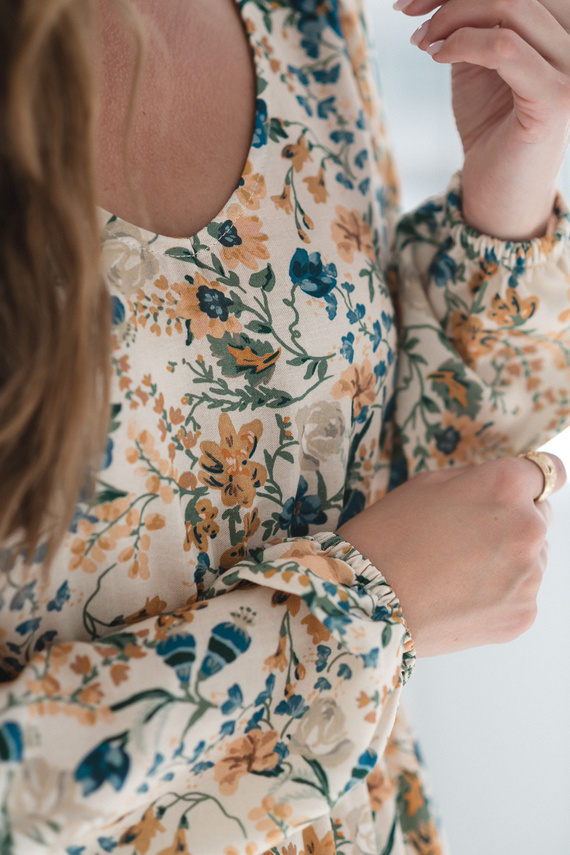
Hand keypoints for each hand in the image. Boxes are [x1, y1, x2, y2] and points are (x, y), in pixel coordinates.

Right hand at [337, 454, 565, 656]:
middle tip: (466, 538)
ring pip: (532, 558)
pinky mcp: (523, 613)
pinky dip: (498, 594)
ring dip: (507, 559)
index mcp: (505, 487)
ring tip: (456, 572)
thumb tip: (504, 485)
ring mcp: (529, 575)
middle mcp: (528, 527)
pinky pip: (520, 594)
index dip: (530, 480)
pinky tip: (459, 595)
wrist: (367, 600)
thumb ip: (476, 478)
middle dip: (513, 521)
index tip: (521, 491)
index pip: (549, 471)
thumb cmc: (387, 536)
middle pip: (540, 516)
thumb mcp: (426, 484)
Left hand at [396, 0, 569, 238]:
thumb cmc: (490, 131)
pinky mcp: (556, 98)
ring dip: (453, 19)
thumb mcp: (478, 64)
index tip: (413, 2)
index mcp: (561, 30)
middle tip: (409, 16)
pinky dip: (464, 44)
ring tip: (423, 42)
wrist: (499, 194)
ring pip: (511, 9)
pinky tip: (437, 56)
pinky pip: (505, 49)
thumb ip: (474, 24)